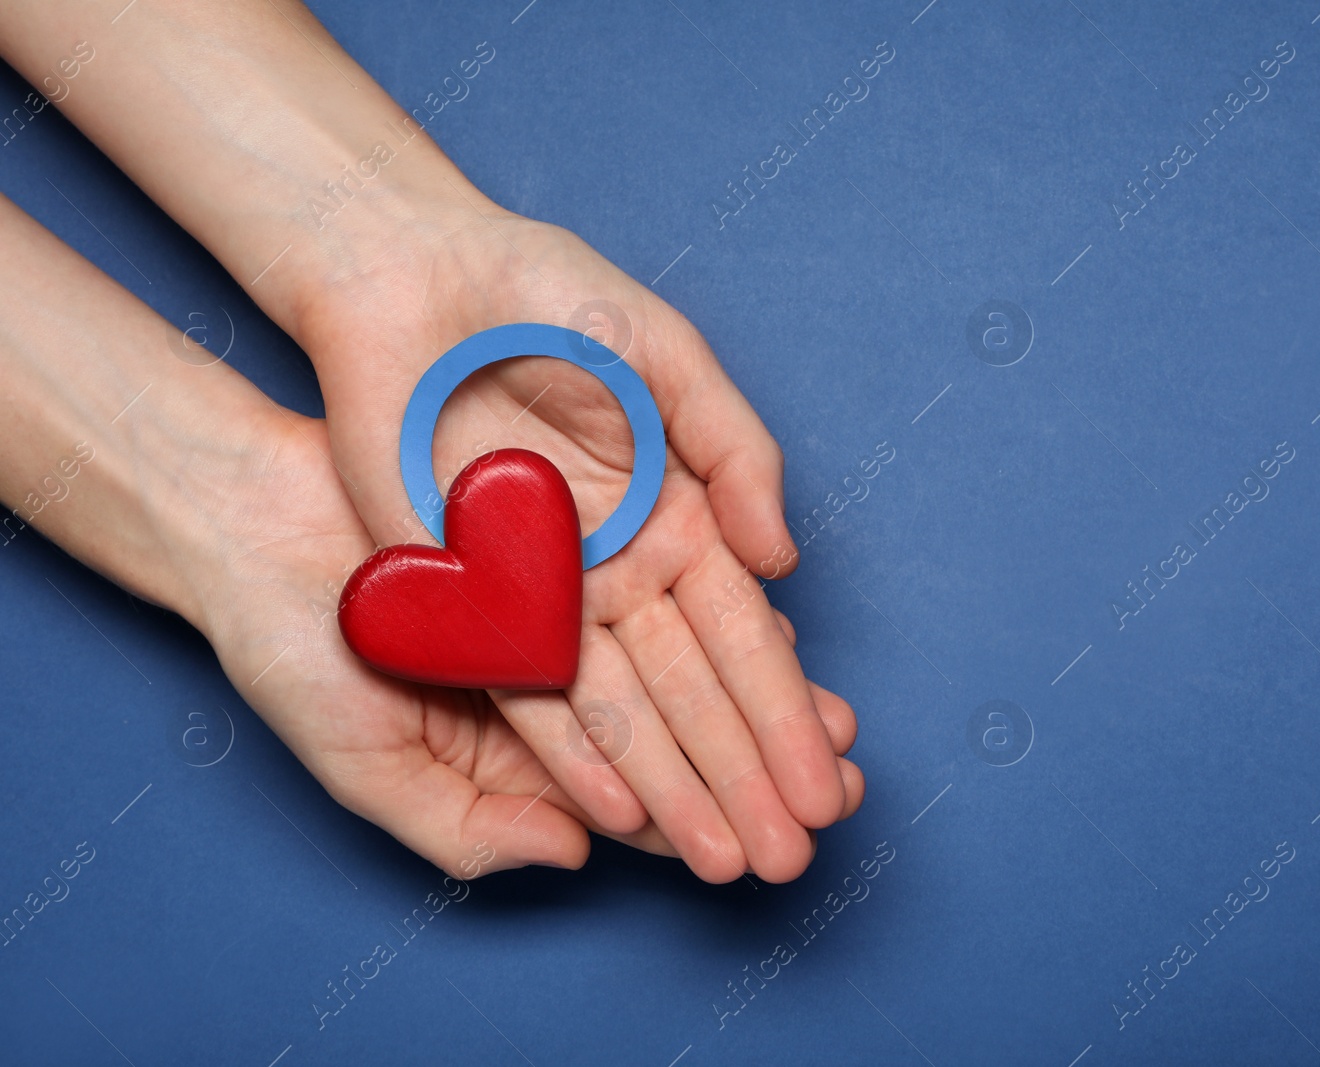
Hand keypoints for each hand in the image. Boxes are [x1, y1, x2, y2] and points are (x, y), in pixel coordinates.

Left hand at [298, 207, 863, 882]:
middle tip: (792, 854)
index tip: (828, 782)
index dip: (786, 713)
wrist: (417, 274)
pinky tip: (623, 816)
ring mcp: (545, 593)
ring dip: (672, 788)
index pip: (744, 637)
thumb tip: (782, 559)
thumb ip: (738, 449)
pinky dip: (574, 754)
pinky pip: (526, 691)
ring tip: (724, 858)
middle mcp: (617, 571)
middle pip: (691, 693)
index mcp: (676, 518)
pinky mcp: (468, 598)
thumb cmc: (550, 297)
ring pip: (621, 710)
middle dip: (744, 776)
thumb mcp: (672, 358)